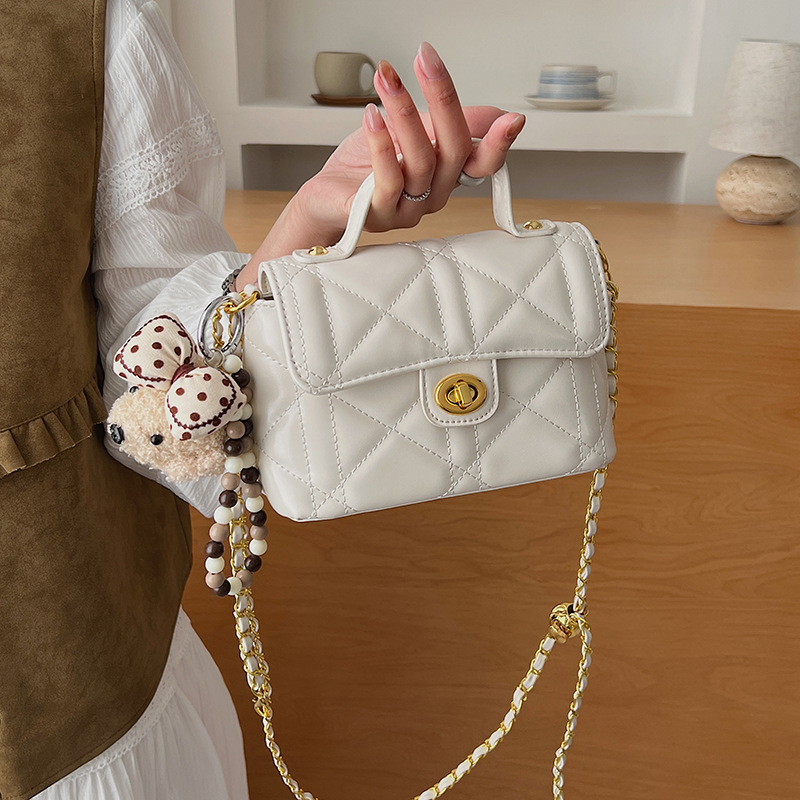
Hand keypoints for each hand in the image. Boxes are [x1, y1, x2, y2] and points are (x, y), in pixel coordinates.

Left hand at [237, 43, 524, 289]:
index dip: (500, 144)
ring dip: (404, 112)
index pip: (483, 163)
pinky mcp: (378, 215)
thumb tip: (496, 114)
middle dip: (443, 99)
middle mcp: (433, 195)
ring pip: (421, 161)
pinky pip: (388, 181)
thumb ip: (446, 122)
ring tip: (387, 78)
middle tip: (425, 59)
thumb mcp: (412, 132)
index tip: (512, 119)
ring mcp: (408, 209)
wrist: (326, 196)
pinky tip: (371, 115)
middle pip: (454, 151)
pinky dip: (381, 144)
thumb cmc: (365, 165)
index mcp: (447, 176)